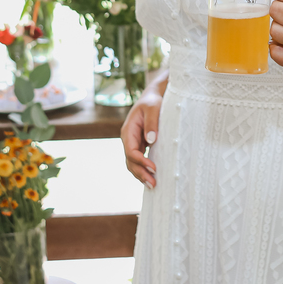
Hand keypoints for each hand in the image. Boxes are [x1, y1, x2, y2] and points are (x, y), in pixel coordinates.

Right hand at [120, 72, 165, 187]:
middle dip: (140, 173)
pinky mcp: (140, 146)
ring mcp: (133, 143)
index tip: (154, 168)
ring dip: (141, 175)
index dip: (141, 161)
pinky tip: (152, 178)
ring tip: (153, 185)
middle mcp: (128, 139)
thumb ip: (151, 122)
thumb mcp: (153, 108)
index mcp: (128, 130)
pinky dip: (144, 170)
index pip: (131, 151)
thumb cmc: (152, 101)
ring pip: (133, 164)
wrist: (152, 97)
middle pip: (130, 161)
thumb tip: (150, 140)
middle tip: (153, 183)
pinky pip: (139, 161)